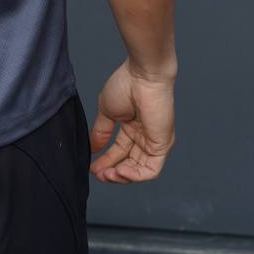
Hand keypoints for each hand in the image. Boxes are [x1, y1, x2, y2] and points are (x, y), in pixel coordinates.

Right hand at [89, 59, 175, 183]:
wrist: (142, 76)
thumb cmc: (126, 85)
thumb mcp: (107, 112)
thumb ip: (101, 132)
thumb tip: (92, 148)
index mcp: (132, 127)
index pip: (119, 151)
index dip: (105, 161)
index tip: (91, 168)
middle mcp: (144, 137)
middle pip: (128, 163)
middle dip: (112, 172)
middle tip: (98, 175)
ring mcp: (154, 142)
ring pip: (139, 171)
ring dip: (122, 177)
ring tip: (107, 174)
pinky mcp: (162, 146)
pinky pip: (150, 170)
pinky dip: (135, 175)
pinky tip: (120, 171)